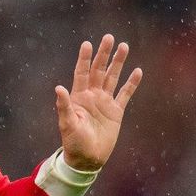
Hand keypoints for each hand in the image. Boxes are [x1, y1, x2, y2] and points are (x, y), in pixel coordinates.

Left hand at [55, 34, 142, 170]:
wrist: (87, 159)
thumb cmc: (73, 142)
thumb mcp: (67, 124)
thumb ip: (64, 106)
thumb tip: (58, 87)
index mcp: (78, 96)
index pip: (82, 72)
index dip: (84, 58)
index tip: (87, 43)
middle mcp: (92, 96)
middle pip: (99, 70)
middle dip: (103, 54)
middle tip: (109, 37)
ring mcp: (104, 102)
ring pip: (113, 78)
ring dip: (118, 63)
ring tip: (124, 46)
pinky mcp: (116, 112)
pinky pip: (125, 94)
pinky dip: (131, 83)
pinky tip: (137, 71)